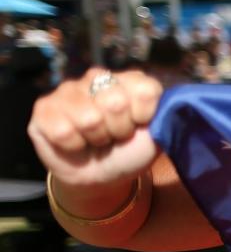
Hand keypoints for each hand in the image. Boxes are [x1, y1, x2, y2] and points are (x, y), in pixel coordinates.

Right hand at [28, 69, 162, 188]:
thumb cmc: (129, 151)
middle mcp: (98, 77)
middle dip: (119, 130)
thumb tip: (166, 103)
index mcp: (130, 80)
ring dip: (96, 138)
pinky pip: (63, 131)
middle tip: (115, 135)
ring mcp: (68, 90)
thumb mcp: (156, 135)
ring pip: (89, 118)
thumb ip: (163, 115)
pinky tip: (76, 142)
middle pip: (115, 102)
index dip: (143, 116)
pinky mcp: (44, 107)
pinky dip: (74, 145)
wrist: (100, 174)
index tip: (139, 125)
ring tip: (97, 138)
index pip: (144, 90)